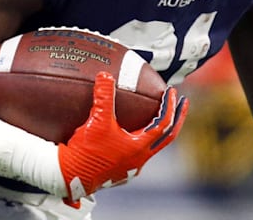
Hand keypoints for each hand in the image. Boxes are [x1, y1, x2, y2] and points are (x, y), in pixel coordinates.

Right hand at [57, 72, 186, 206]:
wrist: (70, 177)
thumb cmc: (86, 152)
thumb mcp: (96, 121)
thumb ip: (103, 97)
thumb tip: (105, 75)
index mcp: (139, 148)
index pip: (164, 124)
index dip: (170, 106)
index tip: (172, 92)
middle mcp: (139, 160)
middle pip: (167, 138)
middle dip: (177, 119)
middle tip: (182, 103)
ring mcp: (130, 168)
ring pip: (152, 146)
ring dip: (159, 130)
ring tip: (157, 116)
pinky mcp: (120, 172)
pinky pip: (137, 153)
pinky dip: (140, 139)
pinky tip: (130, 133)